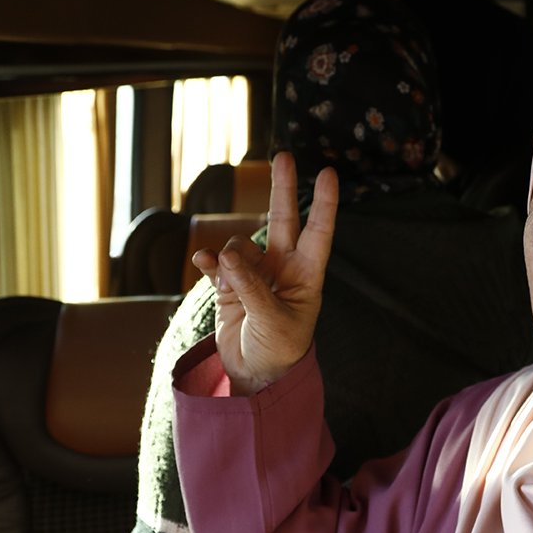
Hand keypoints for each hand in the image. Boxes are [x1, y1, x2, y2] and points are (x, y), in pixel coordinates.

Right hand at [191, 152, 337, 394]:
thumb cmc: (279, 352)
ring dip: (230, 253)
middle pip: (283, 219)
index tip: (329, 173)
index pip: (318, 232)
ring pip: (239, 244)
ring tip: (228, 275)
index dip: (324, 204)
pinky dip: (208, 260)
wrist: (256, 376)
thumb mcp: (272, 321)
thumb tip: (227, 252)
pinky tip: (202, 263)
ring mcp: (255, 275)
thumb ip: (251, 286)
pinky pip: (216, 262)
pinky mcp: (230, 285)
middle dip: (283, 188)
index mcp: (306, 276)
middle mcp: (283, 269)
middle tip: (283, 155)